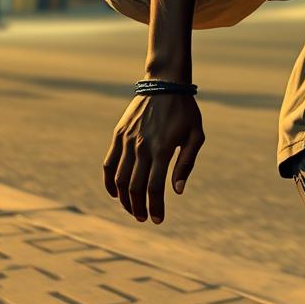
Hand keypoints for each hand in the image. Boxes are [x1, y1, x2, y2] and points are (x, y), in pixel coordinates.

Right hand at [103, 94, 204, 223]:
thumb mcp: (196, 135)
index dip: (155, 207)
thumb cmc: (185, 111)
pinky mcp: (118, 135)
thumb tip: (178, 191)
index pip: (154, 188)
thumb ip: (186, 163)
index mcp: (163, 148)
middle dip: (139, 208)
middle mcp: (142, 146)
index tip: (158, 220)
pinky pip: (109, 164)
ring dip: (124, 199)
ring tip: (132, 209)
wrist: (165, 83)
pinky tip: (116, 193)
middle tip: (144, 218)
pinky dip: (109, 182)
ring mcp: (127, 141)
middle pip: (135, 187)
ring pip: (120, 179)